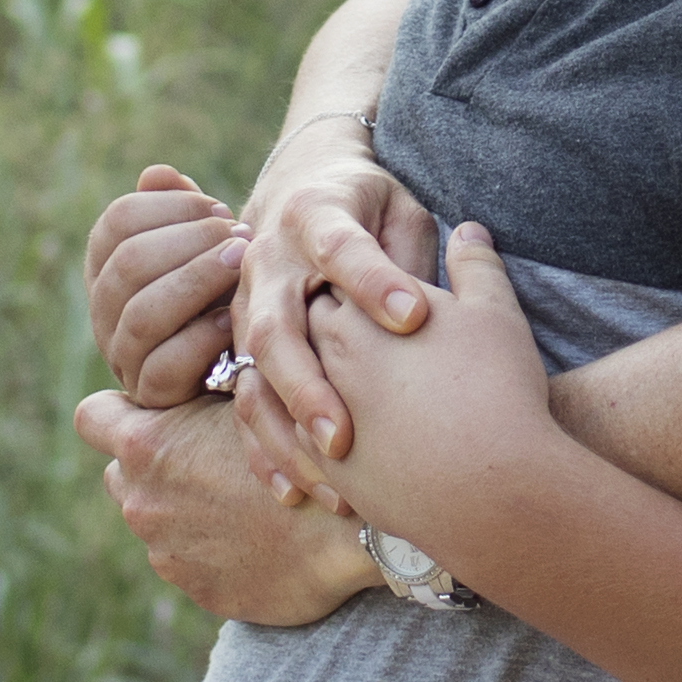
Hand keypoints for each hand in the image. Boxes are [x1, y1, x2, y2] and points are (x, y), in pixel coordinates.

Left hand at [74, 386, 374, 625]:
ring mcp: (166, 552)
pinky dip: (210, 544)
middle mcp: (143, 502)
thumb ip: (203, 391)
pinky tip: (256, 532)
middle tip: (208, 452)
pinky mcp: (196, 590)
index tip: (153, 408)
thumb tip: (190, 374)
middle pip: (123, 472)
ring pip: (156, 517)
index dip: (118, 409)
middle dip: (154, 462)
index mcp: (147, 447)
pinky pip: (188, 557)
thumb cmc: (305, 446)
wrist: (351, 528)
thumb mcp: (250, 394)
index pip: (91, 416)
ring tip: (240, 496)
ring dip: (182, 506)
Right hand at [88, 166, 241, 410]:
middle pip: (129, 264)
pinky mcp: (150, 393)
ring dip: (198, 282)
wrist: (239, 350)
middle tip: (240, 236)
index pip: (118, 222)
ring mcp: (122, 354)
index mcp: (107, 263)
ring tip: (240, 263)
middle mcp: (103, 309)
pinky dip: (202, 338)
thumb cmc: (219, 284)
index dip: (171, 207)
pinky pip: (165, 366)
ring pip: (143, 315)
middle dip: (191, 242)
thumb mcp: (203, 241)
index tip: (219, 208)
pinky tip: (233, 317)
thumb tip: (156, 175)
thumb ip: (180, 207)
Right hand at [226, 146, 439, 503]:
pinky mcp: (241, 347)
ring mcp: (248, 308)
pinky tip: (298, 491)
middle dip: (307, 385)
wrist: (302, 190)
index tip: (416, 317)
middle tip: (342, 435)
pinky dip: (267, 451)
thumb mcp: (400, 210)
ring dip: (286, 430)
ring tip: (329, 475)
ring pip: (252, 375)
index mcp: (314, 215)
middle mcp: (269, 263)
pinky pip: (244, 405)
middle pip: (276, 327)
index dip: (376, 282)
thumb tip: (441, 289)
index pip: (343, 249)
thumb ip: (411, 251)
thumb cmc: (369, 205)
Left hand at [314, 227, 565, 569]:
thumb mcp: (495, 312)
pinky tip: (336, 450)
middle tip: (352, 349)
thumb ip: (476, 264)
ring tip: (342, 406)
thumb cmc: (497, 389)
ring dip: (306, 395)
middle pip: (301, 332)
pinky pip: (292, 446)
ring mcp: (315, 411)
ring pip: (286, 391)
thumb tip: (468, 230)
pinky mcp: (322, 464)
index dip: (347, 287)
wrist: (492, 485)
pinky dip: (303, 444)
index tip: (366, 299)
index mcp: (356, 306)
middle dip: (315, 337)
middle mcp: (326, 353)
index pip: (331, 284)